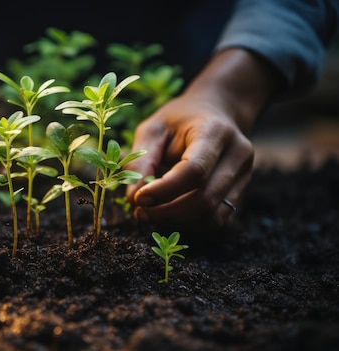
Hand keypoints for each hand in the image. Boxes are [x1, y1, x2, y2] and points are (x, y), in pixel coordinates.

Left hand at [124, 49, 279, 232]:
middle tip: (141, 212)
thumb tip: (133, 198)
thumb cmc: (180, 120)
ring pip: (212, 215)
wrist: (217, 112)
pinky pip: (217, 219)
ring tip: (151, 214)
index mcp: (216, 132)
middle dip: (167, 212)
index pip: (195, 171)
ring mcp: (245, 176)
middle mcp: (238, 155)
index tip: (139, 198)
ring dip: (177, 222)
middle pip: (205, 199)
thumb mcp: (154, 129)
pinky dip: (190, 224)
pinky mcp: (241, 192)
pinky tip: (169, 215)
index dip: (165, 190)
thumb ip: (141, 160)